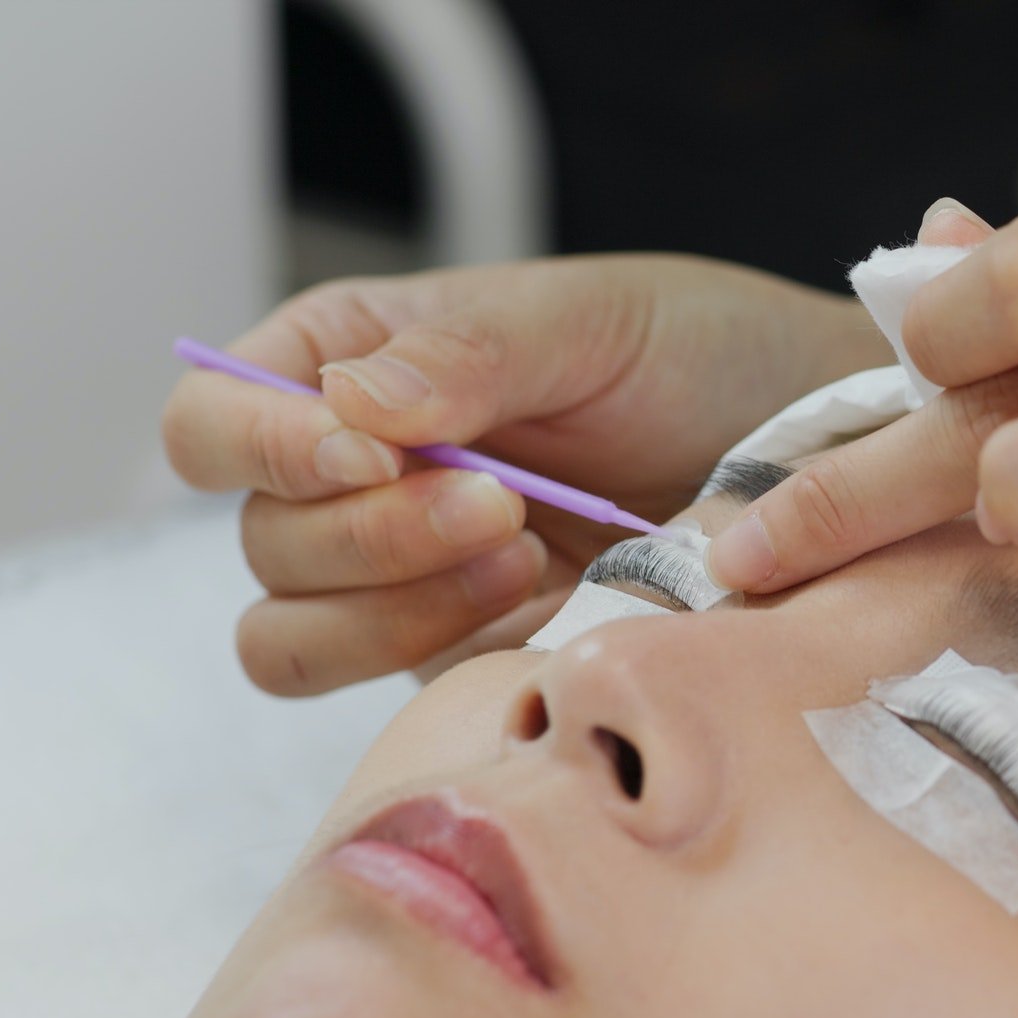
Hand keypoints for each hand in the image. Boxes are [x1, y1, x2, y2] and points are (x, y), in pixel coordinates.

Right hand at [163, 254, 880, 694]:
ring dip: (394, 611)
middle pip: (261, 542)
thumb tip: (347, 402)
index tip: (369, 454)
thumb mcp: (593, 324)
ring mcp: (399, 579)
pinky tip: (544, 611)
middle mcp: (354, 478)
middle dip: (371, 534)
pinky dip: (448, 658)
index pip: (213, 418)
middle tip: (502, 504)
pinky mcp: (456, 658)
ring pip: (291, 639)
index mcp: (354, 364)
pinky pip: (385, 694)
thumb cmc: (698, 358)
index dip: (261, 446)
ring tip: (527, 558)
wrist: (803, 458)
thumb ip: (469, 351)